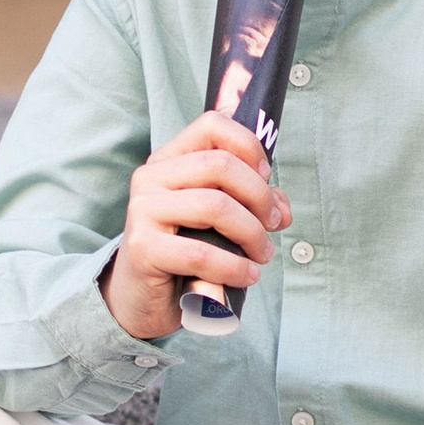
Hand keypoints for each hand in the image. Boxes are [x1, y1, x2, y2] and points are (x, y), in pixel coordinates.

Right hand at [101, 113, 287, 341]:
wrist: (140, 299)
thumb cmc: (183, 253)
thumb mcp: (219, 221)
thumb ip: (252, 204)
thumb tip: (283, 209)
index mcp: (168, 160)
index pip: (212, 125)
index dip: (249, 147)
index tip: (266, 178)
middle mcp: (150, 177)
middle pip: (221, 165)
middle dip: (260, 196)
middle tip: (274, 224)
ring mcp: (142, 210)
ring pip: (215, 206)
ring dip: (252, 233)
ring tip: (262, 254)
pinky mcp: (142, 248)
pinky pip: (202, 252)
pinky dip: (234, 267)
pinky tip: (247, 275)